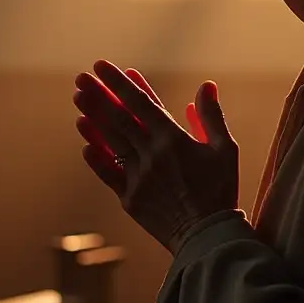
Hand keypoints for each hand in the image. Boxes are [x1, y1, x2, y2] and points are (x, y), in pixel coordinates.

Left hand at [73, 60, 238, 252]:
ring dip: (93, 118)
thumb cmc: (221, 190)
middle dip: (98, 95)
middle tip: (80, 77)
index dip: (120, 82)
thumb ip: (211, 116)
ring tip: (78, 99)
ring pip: (110, 141)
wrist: (209, 237)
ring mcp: (138, 177)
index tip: (102, 66)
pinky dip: (96, 156)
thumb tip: (206, 85)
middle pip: (118, 118)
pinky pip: (108, 174)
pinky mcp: (130, 199)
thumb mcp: (225, 149)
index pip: (140, 103)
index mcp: (173, 139)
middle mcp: (151, 155)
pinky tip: (85, 141)